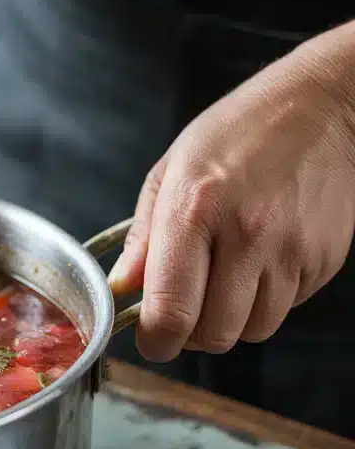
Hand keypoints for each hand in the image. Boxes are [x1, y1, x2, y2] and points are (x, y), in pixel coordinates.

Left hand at [108, 23, 354, 361]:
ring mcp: (291, 251)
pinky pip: (286, 309)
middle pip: (213, 335)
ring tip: (221, 281)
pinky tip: (258, 263)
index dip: (155, 341)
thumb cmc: (240, 131)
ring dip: (230, 321)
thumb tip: (122, 286)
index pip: (171, 311)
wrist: (325, 108)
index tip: (150, 339)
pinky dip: (265, 301)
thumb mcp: (171, 169)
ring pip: (252, 331)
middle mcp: (246, 235)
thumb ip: (143, 236)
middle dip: (190, 336)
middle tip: (182, 311)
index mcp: (195, 209)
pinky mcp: (323, 261)